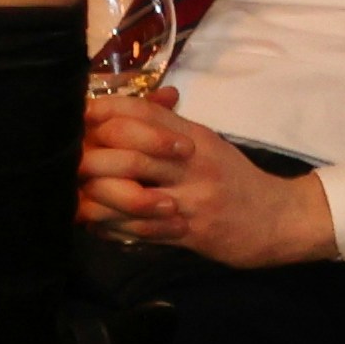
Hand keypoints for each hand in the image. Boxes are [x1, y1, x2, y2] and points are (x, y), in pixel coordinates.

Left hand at [78, 85, 337, 267]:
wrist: (276, 218)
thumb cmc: (235, 180)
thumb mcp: (207, 146)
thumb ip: (169, 130)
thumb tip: (127, 112)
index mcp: (195, 136)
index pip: (144, 113)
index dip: (104, 112)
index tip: (77, 118)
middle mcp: (193, 162)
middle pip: (132, 150)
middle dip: (91, 159)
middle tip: (68, 165)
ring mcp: (192, 198)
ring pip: (131, 194)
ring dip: (96, 198)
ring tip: (77, 199)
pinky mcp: (190, 232)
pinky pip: (140, 230)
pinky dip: (112, 228)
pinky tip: (96, 225)